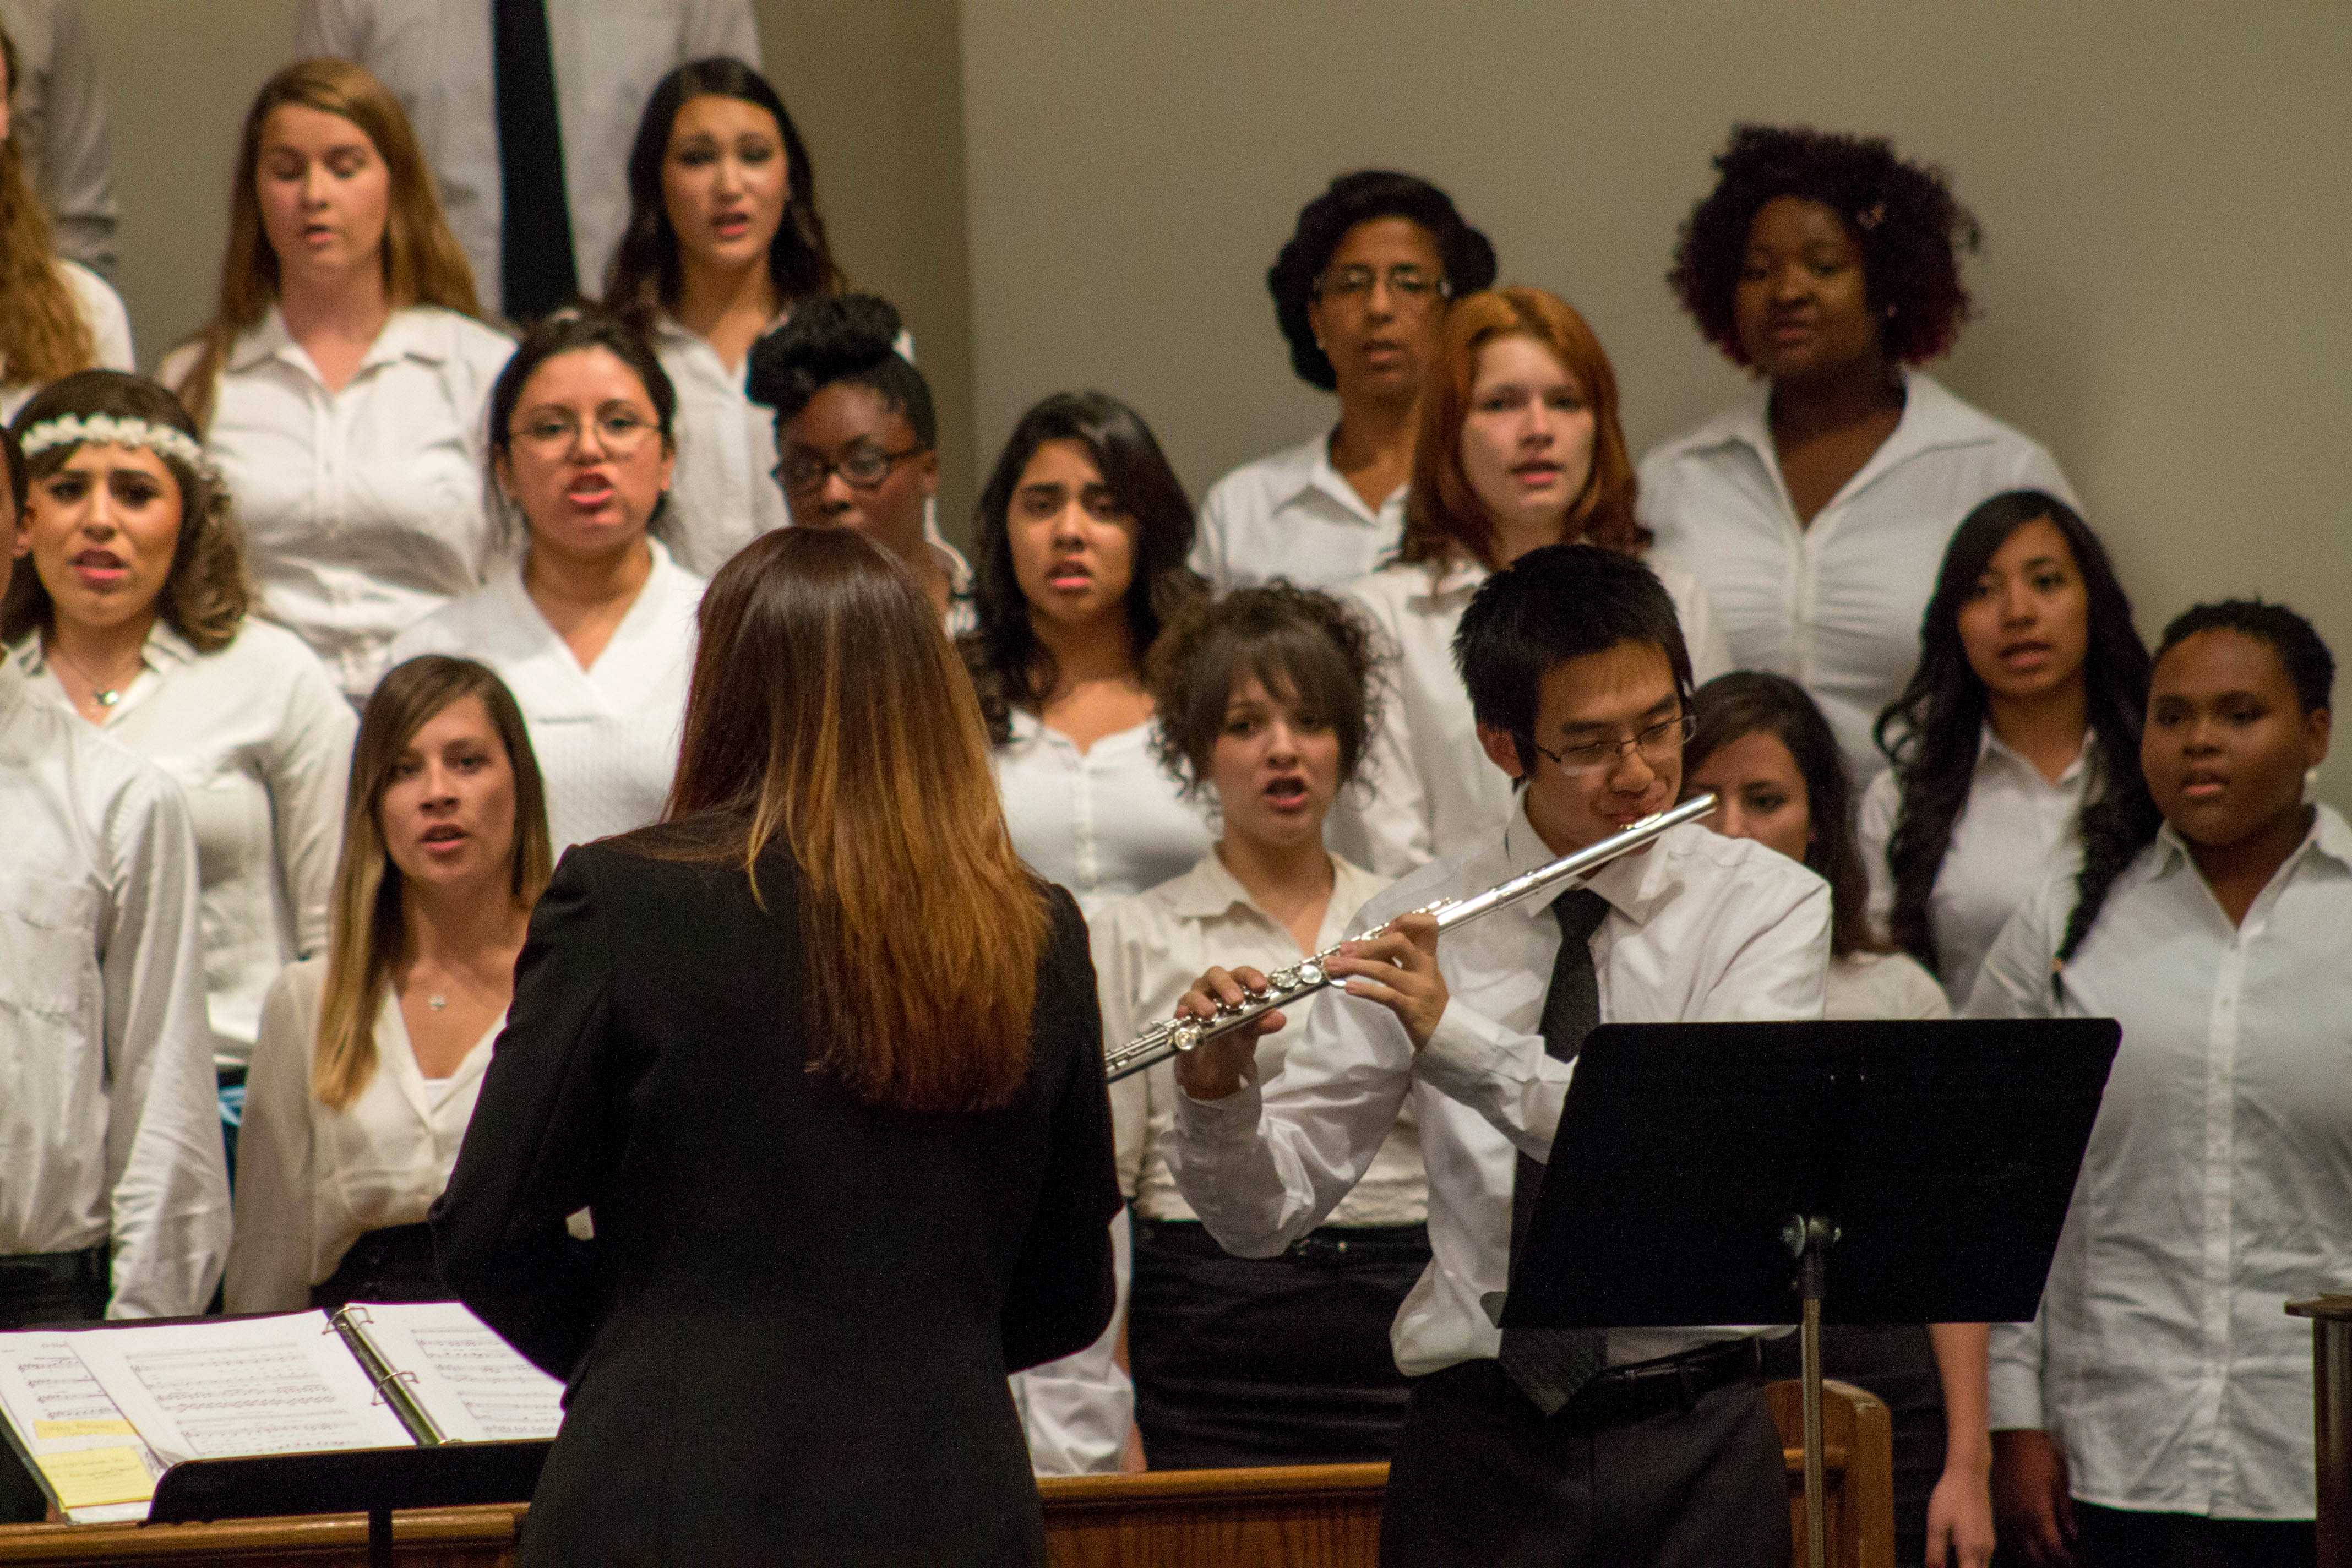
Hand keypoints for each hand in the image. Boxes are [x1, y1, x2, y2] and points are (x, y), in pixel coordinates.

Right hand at [1170, 966, 1282, 1101]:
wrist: (1215, 1068)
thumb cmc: (1235, 1040)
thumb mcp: (1252, 1033)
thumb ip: (1263, 1023)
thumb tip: (1279, 1018)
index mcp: (1234, 987)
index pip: (1242, 974)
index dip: (1251, 977)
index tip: (1260, 987)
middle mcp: (1213, 989)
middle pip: (1216, 975)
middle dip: (1226, 986)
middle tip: (1236, 1001)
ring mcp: (1195, 1001)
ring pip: (1195, 991)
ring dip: (1202, 1001)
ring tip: (1210, 1013)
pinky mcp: (1182, 1018)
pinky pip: (1179, 1010)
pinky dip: (1182, 1011)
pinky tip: (1184, 1016)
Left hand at [1324, 912, 1445, 1049]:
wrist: (1446, 1034)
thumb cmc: (1427, 1002)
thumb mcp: (1418, 975)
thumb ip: (1398, 959)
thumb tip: (1365, 945)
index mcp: (1428, 957)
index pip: (1426, 926)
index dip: (1404, 921)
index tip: (1384, 928)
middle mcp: (1425, 968)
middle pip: (1398, 943)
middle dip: (1367, 944)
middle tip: (1343, 950)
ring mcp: (1419, 988)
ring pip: (1385, 969)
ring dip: (1355, 965)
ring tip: (1332, 967)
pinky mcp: (1411, 1009)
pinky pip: (1386, 996)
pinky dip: (1365, 990)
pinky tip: (1348, 988)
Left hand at [1924, 1453, 1994, 1567]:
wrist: (1969, 1474)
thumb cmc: (1950, 1497)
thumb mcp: (1936, 1524)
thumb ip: (1935, 1552)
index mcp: (1972, 1550)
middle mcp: (1985, 1550)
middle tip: (1941, 1565)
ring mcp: (1989, 1543)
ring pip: (1981, 1567)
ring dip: (1967, 1567)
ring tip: (1947, 1561)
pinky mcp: (1988, 1535)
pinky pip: (1982, 1558)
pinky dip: (1971, 1563)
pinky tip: (1956, 1556)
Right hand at [1990, 1428, 2075, 1566]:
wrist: (2009, 1432)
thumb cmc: (2038, 1453)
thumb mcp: (2059, 1480)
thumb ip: (2065, 1511)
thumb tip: (2072, 1535)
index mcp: (2037, 1513)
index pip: (2053, 1549)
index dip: (2065, 1560)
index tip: (2072, 1561)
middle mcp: (2018, 1519)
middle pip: (2033, 1556)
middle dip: (2048, 1562)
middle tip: (2059, 1560)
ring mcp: (2003, 1513)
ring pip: (2016, 1547)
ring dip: (2031, 1555)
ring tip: (2042, 1553)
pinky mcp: (1994, 1506)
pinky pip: (2005, 1532)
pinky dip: (2017, 1541)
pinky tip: (2024, 1539)